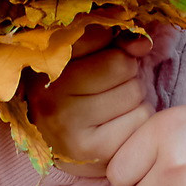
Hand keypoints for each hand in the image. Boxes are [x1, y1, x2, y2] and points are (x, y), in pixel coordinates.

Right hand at [32, 45, 153, 171]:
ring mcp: (68, 127)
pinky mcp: (92, 151)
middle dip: (126, 72)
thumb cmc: (73, 94)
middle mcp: (49, 97)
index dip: (110, 44)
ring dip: (134, 97)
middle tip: (108, 87)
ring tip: (113, 106)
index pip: (98, 35)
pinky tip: (119, 125)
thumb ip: (112, 43)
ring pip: (134, 92)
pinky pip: (140, 119)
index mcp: (42, 67)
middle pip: (121, 64)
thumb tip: (144, 43)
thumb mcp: (82, 59)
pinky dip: (138, 119)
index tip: (99, 58)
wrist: (56, 145)